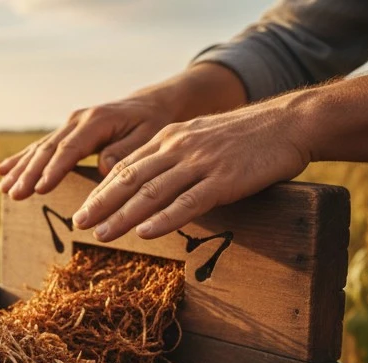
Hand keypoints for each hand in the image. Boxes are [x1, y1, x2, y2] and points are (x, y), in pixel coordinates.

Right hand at [0, 94, 176, 199]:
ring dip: (20, 169)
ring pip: (40, 148)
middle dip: (29, 173)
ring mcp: (69, 124)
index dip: (53, 169)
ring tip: (3, 188)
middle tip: (15, 194)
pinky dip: (21, 159)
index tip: (40, 188)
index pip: (70, 148)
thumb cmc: (153, 123)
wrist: (151, 104)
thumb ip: (125, 151)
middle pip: (48, 149)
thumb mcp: (148, 136)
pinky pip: (40, 147)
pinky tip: (2, 170)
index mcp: (97, 120)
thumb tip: (102, 167)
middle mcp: (78, 120)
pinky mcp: (66, 132)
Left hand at [71, 96, 312, 241]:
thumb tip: (150, 182)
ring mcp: (200, 163)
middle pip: (130, 179)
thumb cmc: (245, 136)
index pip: (125, 166)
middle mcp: (178, 148)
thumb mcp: (200, 138)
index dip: (101, 190)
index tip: (83, 209)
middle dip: (101, 203)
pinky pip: (188, 202)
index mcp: (169, 138)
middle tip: (79, 223)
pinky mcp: (224, 179)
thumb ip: (174, 156)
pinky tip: (145, 233)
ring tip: (101, 234)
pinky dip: (164, 219)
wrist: (289, 123)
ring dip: (123, 216)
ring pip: (152, 192)